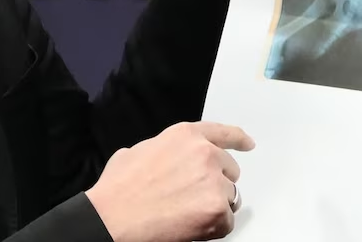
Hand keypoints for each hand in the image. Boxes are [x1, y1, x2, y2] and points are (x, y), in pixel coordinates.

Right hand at [84, 122, 253, 241]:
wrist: (112, 217)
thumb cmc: (119, 188)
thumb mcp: (140, 150)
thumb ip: (167, 148)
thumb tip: (173, 158)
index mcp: (186, 136)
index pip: (224, 134)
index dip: (239, 140)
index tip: (248, 144)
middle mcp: (205, 155)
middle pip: (230, 170)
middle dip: (216, 183)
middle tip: (192, 196)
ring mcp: (213, 183)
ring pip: (229, 197)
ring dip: (213, 205)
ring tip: (185, 212)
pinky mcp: (217, 210)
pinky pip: (226, 221)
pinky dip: (212, 227)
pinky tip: (189, 225)